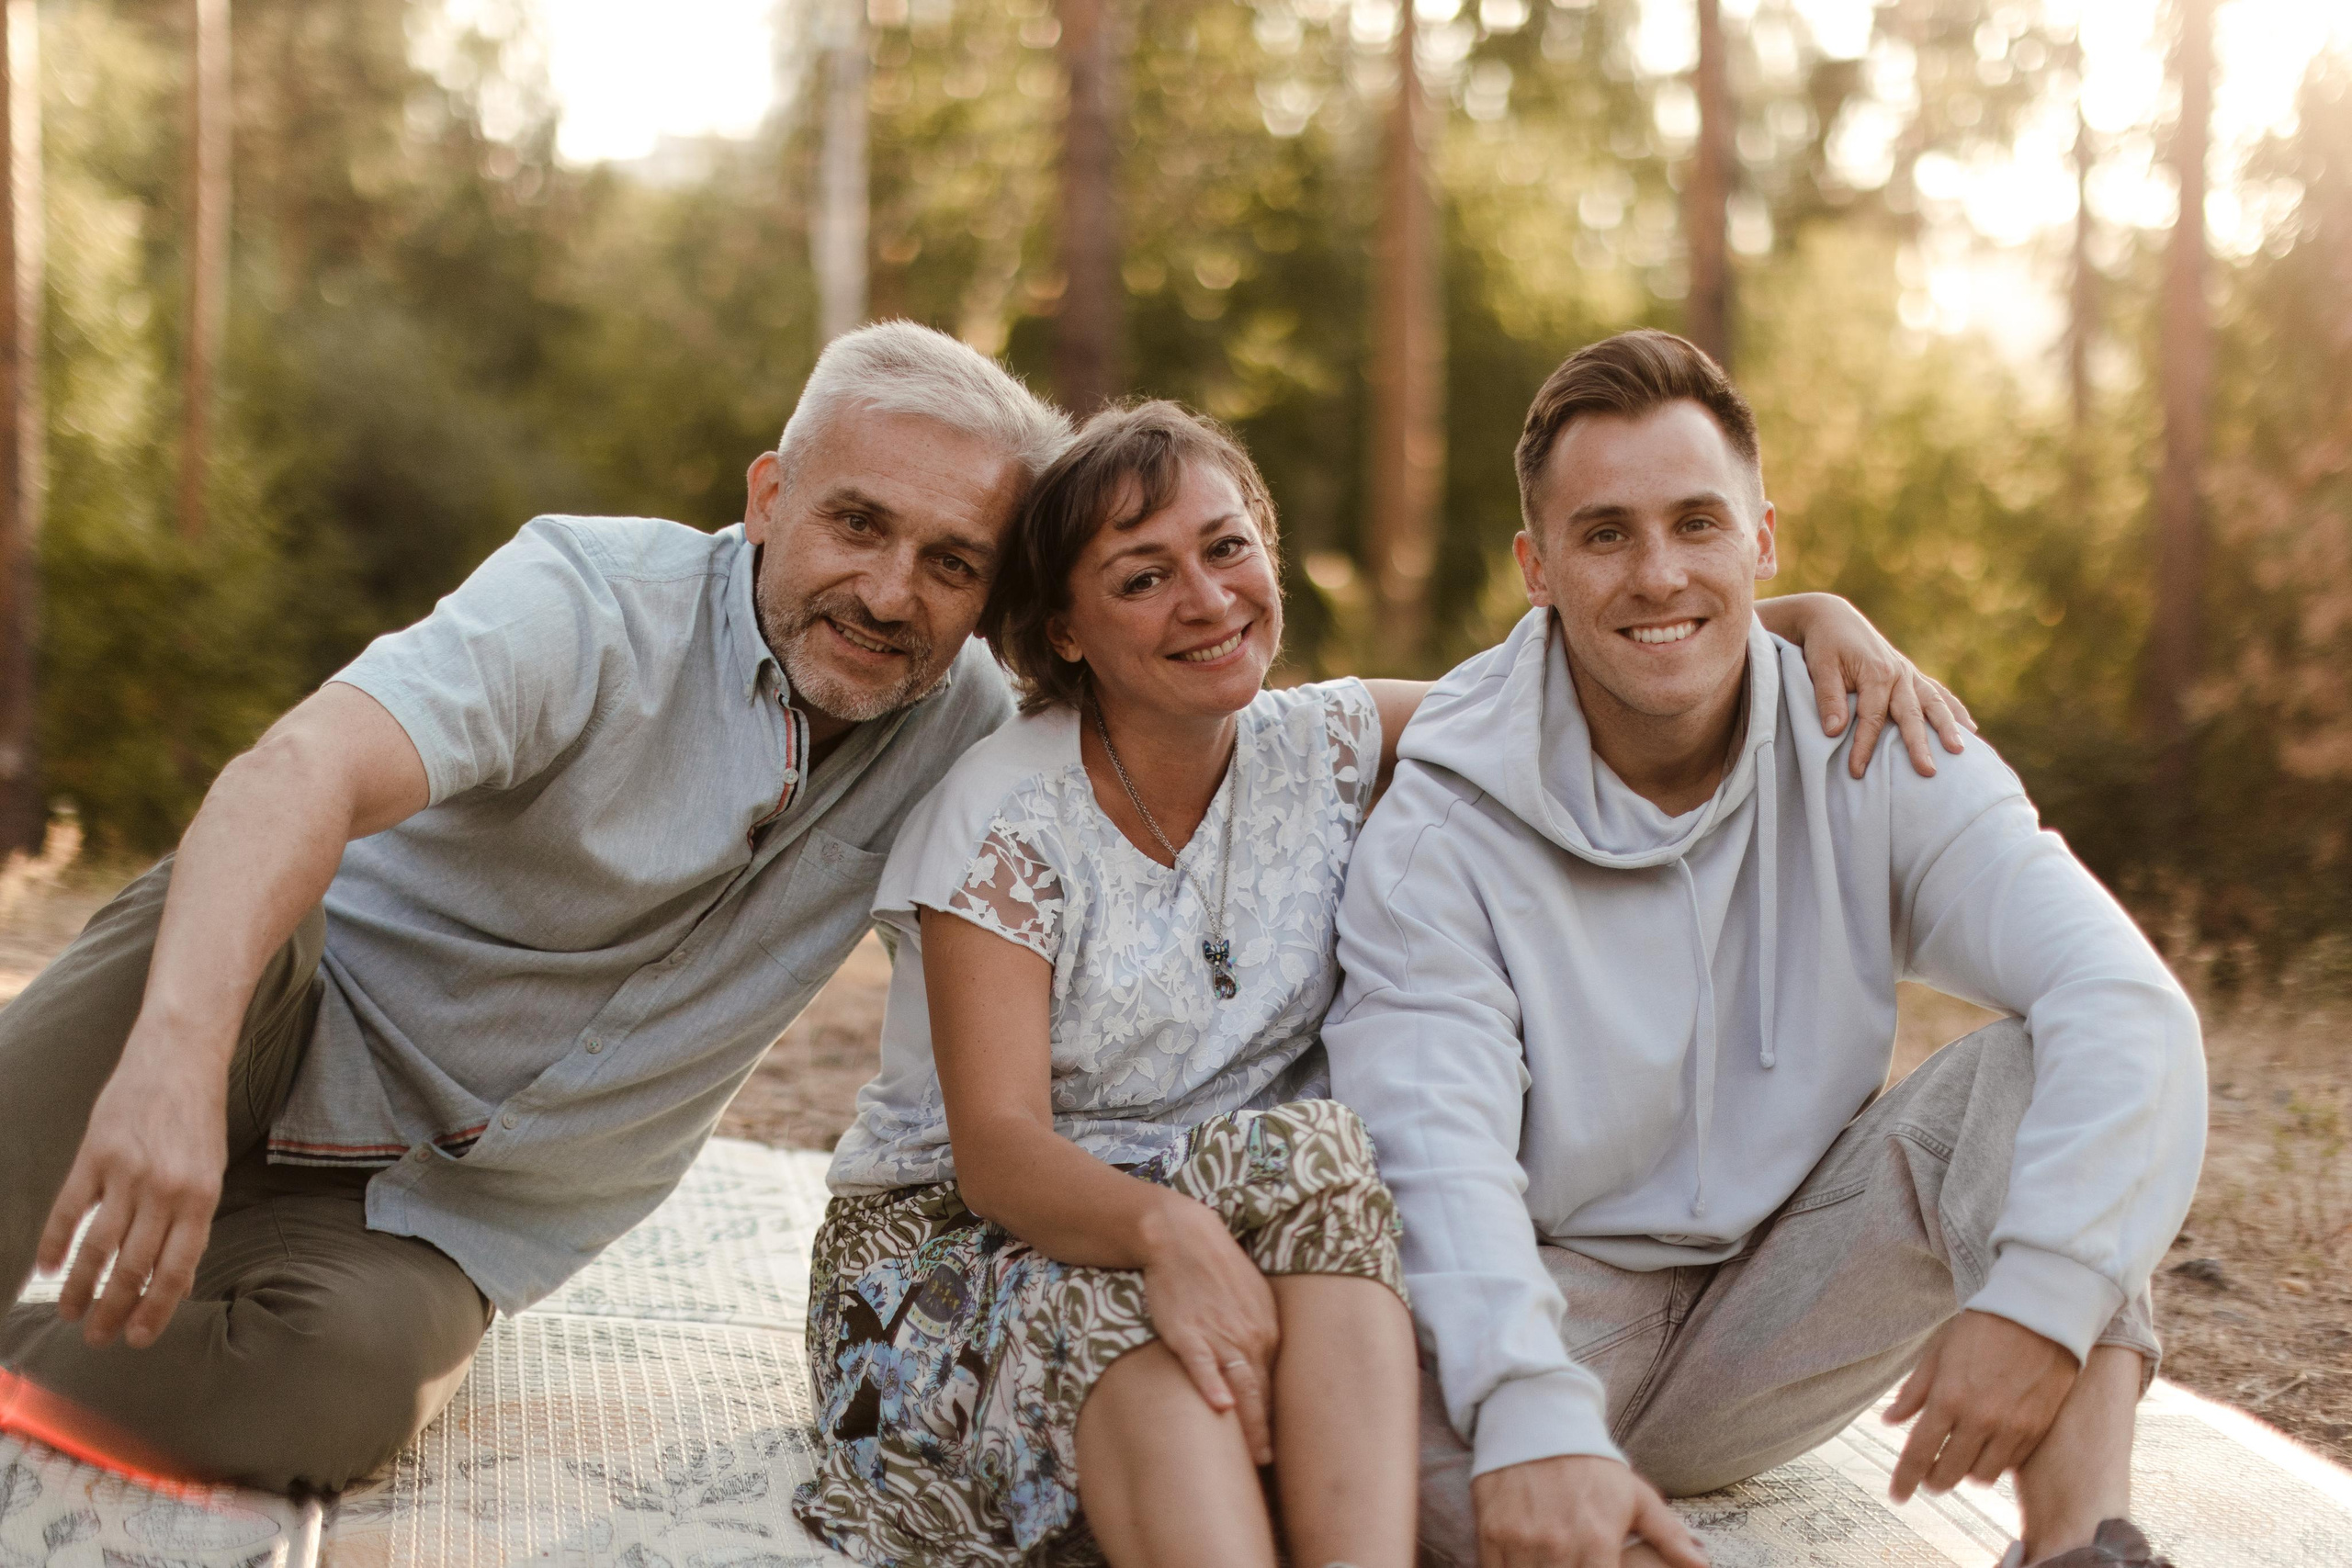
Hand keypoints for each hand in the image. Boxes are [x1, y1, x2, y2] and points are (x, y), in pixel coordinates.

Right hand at [36, 1021, 230, 1349]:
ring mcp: (127, 1172)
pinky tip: (47, 1269)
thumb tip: (178, 1280)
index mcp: (201, 1198)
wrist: (180, 1056)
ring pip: (98, 1246)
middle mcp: (165, 1190)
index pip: (176, 1270)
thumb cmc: (199, 1119)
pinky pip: (69, 1208)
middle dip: (113, 1309)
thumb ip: (192, 1222)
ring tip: (70, 1313)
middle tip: (97, 1339)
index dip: (155, 1311)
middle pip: (133, 1266)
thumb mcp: (211, 1170)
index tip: (137, 1339)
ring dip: (80, 1287)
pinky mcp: (94, 1154)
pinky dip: (56, 1241)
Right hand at [1136, 1192, 1279, 1463]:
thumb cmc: (1214, 1267)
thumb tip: (1262, 1362)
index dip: (1274, 1415)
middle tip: (1270, 1463)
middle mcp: (1249, 1336)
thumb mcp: (1250, 1298)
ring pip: (1239, 1386)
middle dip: (1267, 1431)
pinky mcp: (1187, 1332)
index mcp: (1266, 1330)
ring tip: (1257, 1456)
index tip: (1276, 1444)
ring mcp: (1218, 1335)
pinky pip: (1202, 1364)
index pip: (1273, 1383)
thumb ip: (1258, 1331)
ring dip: (1250, 1423)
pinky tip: (1220, 1407)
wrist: (1182, 1236)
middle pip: (1262, 1392)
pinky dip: (1211, 1385)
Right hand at [1471, 1453, 1708, 1567]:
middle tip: (1574, 1564)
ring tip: (1554, 1562)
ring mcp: (1521, 1542)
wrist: (1534, 1417)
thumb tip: (1702, 1565)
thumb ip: (1670, 1536)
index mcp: (1597, 1542)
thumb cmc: (1590, 1463)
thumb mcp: (1635, 1495)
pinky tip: (1527, 1563)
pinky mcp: (1491, 1534)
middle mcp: (1557, 1546)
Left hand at [1787, 596, 1975, 778]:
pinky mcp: (1911, 674)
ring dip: (1948, 727)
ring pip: (1934, 703)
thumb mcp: (1820, 667)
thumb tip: (1833, 731)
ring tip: (1960, 750)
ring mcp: (1909, 673)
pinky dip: (1954, 710)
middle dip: (1919, 745)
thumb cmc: (1824, 644)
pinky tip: (1970, 728)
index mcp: (1876, 673)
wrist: (1833, 617)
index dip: (1864, 746)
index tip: (1857, 771)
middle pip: (1912, 715)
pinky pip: (1937, 693)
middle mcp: (1898, 673)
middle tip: (1928, 771)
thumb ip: (1828, 698)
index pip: (1872, 718)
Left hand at [1885, 1310, 2078, 1500]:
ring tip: (1959, 1459)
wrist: (2040, 1315)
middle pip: (1949, 1473)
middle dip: (1933, 1480)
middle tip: (1928, 1476)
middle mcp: (1980, 1419)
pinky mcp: (2037, 1429)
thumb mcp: (1939, 1352)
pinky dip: (1994, 1462)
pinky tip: (1987, 1448)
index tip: (1897, 1496)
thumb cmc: (1983, 1327)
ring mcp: (2012, 1428)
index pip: (1919, 1453)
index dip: (1904, 1479)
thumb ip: (1915, 1391)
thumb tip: (1891, 1421)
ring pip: (1981, 1476)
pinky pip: (2010, 1464)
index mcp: (1948, 1398)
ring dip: (1965, 1472)